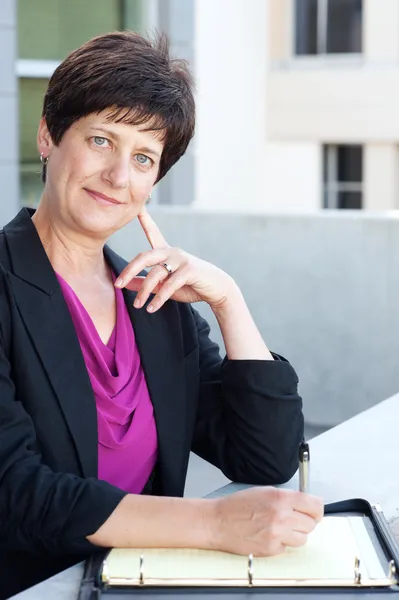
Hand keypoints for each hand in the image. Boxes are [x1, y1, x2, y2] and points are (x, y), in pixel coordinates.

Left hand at [115, 207, 237, 311]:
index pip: (152, 232)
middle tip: (117, 285)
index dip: (144, 219)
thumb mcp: (163, 285)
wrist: (217, 290)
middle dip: (129, 270)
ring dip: (144, 291)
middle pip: (144, 257)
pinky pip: (169, 285)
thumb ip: (145, 283)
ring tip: (138, 305)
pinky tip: (151, 308)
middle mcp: (172, 252)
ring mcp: (181, 260)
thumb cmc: (190, 286)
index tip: (137, 206)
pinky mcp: (189, 270)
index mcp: (166, 252)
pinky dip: (159, 298)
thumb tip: (125, 284)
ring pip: (155, 274)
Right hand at [210, 487, 323, 556]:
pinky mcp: (271, 549)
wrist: (218, 522)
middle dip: (304, 521)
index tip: (315, 511)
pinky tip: (268, 535)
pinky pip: (287, 548)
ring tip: (279, 528)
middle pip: (311, 523)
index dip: (317, 509)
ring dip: (294, 534)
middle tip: (293, 519)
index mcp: (280, 498)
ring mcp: (277, 534)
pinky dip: (281, 543)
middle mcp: (281, 515)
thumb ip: (286, 497)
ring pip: (303, 538)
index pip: (314, 505)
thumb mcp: (264, 492)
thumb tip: (305, 503)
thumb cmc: (237, 506)